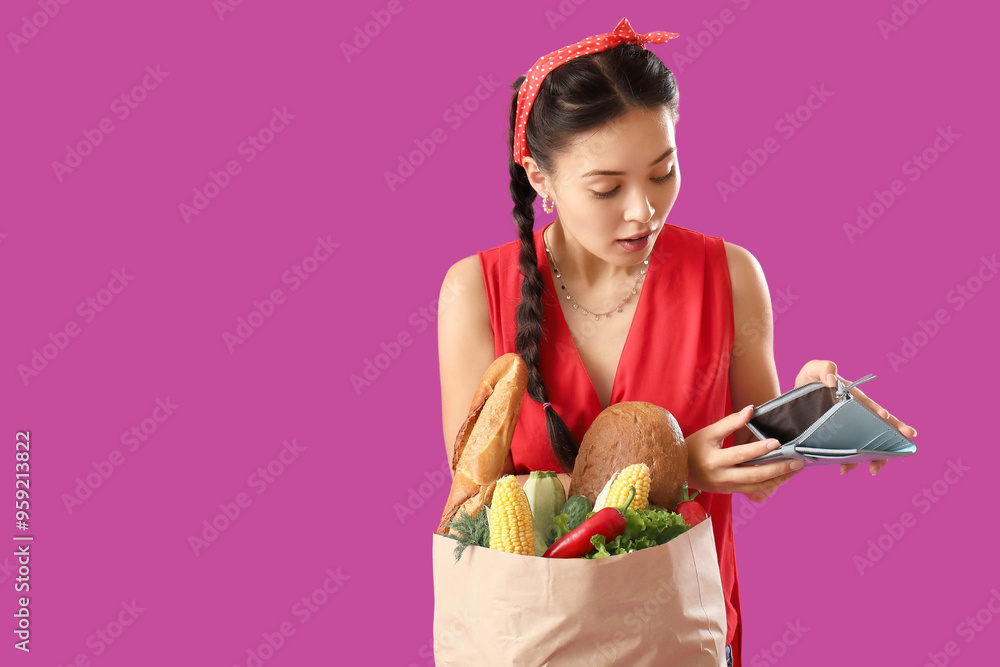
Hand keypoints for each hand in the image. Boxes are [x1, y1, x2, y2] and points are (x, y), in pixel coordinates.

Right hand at [687, 405, 803, 502]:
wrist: (678, 471)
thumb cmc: (692, 447)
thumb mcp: (708, 432)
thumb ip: (730, 421)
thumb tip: (751, 409)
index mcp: (715, 460)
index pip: (741, 454)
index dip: (759, 448)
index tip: (777, 442)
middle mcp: (722, 477)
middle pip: (754, 475)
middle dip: (778, 469)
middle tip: (797, 462)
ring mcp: (727, 487)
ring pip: (757, 486)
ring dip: (779, 479)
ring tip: (795, 469)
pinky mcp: (730, 492)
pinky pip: (754, 490)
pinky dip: (770, 484)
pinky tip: (782, 476)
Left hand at [794, 360, 918, 476]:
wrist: (791, 402)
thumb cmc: (807, 382)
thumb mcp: (811, 370)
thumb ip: (822, 368)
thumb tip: (831, 381)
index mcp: (853, 397)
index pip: (869, 405)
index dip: (878, 411)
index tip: (885, 416)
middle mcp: (856, 414)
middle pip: (879, 426)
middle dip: (894, 435)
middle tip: (908, 440)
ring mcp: (850, 429)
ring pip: (869, 444)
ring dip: (875, 457)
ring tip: (873, 469)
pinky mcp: (840, 441)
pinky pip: (851, 455)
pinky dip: (852, 463)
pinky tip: (844, 469)